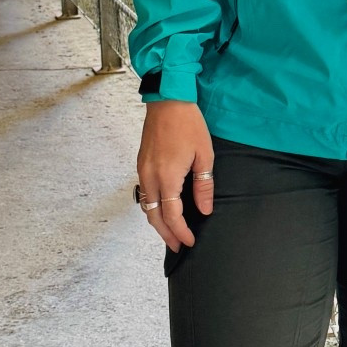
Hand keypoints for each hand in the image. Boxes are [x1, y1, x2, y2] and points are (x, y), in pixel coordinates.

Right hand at [136, 100, 214, 252]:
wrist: (167, 100)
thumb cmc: (188, 124)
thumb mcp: (204, 155)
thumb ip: (203, 186)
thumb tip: (204, 210)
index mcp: (167, 177)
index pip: (172, 215)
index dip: (181, 232)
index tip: (189, 242)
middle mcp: (150, 177)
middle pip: (154, 216)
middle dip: (166, 234)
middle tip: (178, 246)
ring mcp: (143, 170)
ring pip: (146, 206)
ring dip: (157, 222)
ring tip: (170, 232)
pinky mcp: (141, 164)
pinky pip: (144, 193)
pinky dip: (152, 207)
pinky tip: (162, 209)